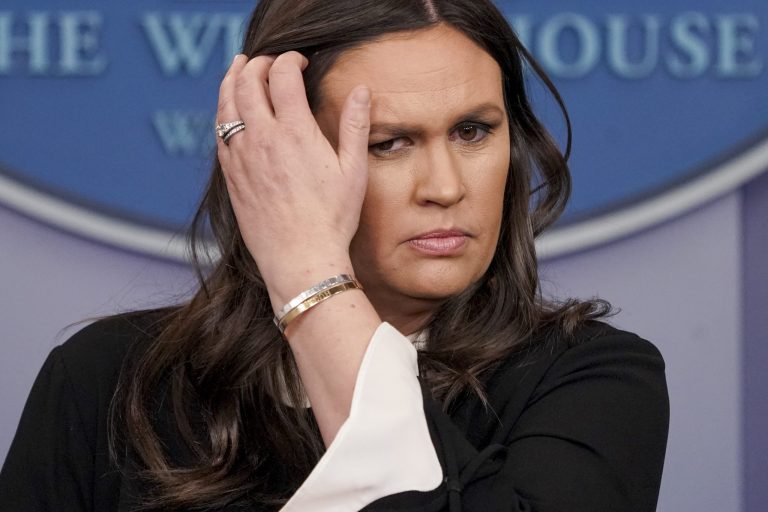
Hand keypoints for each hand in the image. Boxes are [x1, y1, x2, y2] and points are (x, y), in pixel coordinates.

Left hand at [216, 52, 371, 307]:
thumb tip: (361, 90)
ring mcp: (241, 157)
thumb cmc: (332, 219)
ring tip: (238, 70)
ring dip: (231, 80)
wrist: (300, 259)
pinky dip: (223, 112)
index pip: (282, 76)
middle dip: (256, 63)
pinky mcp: (231, 176)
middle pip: (247, 82)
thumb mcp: (353, 170)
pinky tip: (230, 112)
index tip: (299, 61)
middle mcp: (262, 139)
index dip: (289, 60)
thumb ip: (354, 125)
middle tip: (266, 60)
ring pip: (225, 104)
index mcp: (295, 133)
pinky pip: (219, 133)